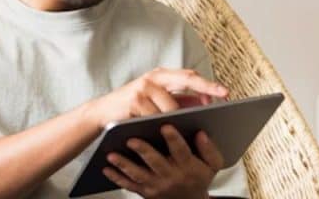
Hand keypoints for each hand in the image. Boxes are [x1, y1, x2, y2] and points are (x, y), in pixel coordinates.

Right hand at [89, 68, 228, 127]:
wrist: (101, 113)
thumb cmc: (133, 108)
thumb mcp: (157, 101)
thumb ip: (179, 100)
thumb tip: (207, 101)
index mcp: (160, 76)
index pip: (189, 76)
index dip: (208, 84)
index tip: (226, 92)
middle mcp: (153, 77)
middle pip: (186, 79)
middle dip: (206, 88)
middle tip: (223, 96)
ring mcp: (143, 87)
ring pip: (172, 106)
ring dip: (179, 118)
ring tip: (187, 128)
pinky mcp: (134, 100)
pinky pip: (156, 117)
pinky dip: (162, 126)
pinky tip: (166, 132)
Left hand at [103, 125, 223, 198]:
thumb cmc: (199, 177)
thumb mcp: (212, 165)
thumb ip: (209, 149)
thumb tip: (201, 133)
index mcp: (188, 167)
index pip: (181, 151)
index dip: (174, 139)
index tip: (165, 125)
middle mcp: (171, 177)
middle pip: (156, 163)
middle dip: (143, 151)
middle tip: (131, 139)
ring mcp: (157, 186)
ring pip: (138, 175)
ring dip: (124, 165)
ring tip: (111, 154)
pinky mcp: (145, 192)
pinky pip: (129, 186)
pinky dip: (116, 178)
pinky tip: (106, 168)